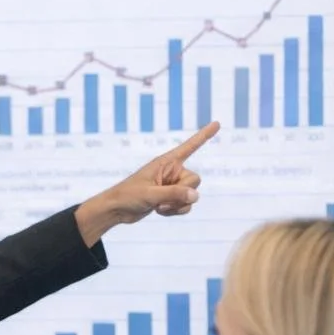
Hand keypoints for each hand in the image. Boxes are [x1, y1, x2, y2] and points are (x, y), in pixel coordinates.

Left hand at [75, 120, 219, 244]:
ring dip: (177, 205)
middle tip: (163, 200)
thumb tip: (195, 196)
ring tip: (158, 206)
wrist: (116, 210)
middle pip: (194, 180)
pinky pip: (185, 205)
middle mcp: (171, 172)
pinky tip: (160, 211)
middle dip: (182, 194)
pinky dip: (175, 211)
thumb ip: (173, 194)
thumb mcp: (150, 194)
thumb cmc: (128, 196)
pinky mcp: (170, 198)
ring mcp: (172, 186)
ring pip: (191, 195)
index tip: (217, 123)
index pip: (189, 147)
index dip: (203, 136)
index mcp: (166, 163)